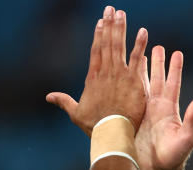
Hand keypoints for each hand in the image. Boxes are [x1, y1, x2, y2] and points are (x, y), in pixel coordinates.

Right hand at [46, 7, 147, 133]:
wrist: (111, 134)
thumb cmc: (95, 126)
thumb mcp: (76, 113)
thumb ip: (64, 101)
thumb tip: (49, 97)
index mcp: (93, 77)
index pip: (96, 51)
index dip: (98, 35)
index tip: (101, 21)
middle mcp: (105, 73)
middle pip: (107, 44)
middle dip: (109, 25)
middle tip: (111, 9)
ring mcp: (120, 75)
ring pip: (119, 47)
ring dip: (121, 29)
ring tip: (122, 13)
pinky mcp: (133, 81)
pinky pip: (137, 59)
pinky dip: (140, 45)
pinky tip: (143, 31)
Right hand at [136, 45, 192, 169]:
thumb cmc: (174, 158)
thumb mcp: (187, 137)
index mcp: (170, 111)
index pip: (173, 84)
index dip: (174, 68)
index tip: (176, 52)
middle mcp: (158, 109)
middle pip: (157, 80)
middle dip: (157, 63)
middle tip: (157, 45)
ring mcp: (144, 114)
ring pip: (142, 86)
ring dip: (141, 71)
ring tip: (139, 53)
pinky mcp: (131, 120)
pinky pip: (128, 99)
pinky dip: (127, 85)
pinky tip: (123, 75)